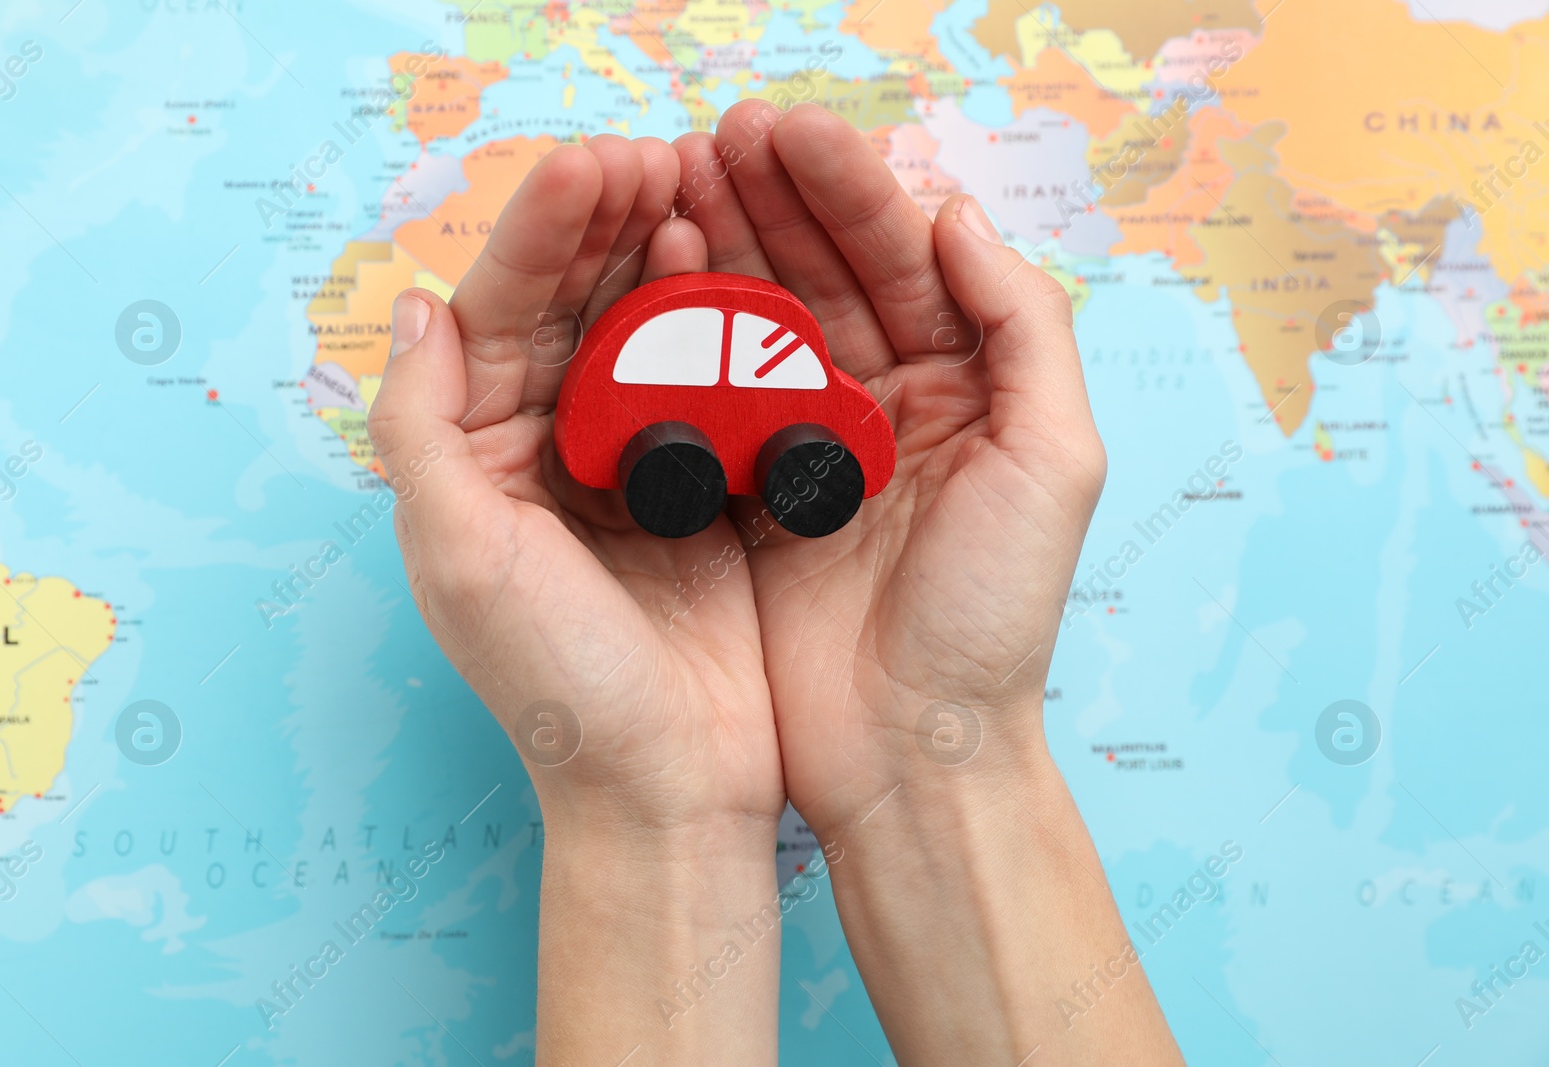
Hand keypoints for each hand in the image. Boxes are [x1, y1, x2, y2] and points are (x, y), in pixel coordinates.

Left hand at [367, 134, 782, 832]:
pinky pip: (709, 383)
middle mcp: (549, 452)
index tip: (592, 166)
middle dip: (607, 226)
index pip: (496, 317)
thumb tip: (416, 307)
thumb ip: (421, 430)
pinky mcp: (705, 487)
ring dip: (665, 256)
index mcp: (479, 460)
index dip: (541, 236)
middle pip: (571, 308)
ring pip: (640, 332)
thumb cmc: (558, 687)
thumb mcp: (462, 557)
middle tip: (657, 159)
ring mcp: (633, 467)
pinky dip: (722, 324)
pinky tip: (739, 274)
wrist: (671, 784)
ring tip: (697, 189)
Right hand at [676, 101, 1105, 834]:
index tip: (785, 131)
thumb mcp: (1052, 465)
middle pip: (829, 272)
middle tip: (713, 136)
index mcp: (969, 386)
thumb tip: (958, 216)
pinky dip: (686, 334)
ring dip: (726, 244)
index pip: (906, 258)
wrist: (909, 753)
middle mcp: (890, 401)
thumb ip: (1024, 327)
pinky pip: (717, 393)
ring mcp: (813, 444)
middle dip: (776, 198)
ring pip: (766, 319)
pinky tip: (655, 277)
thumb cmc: (992, 620)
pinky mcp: (751, 490)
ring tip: (676, 180)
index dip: (848, 188)